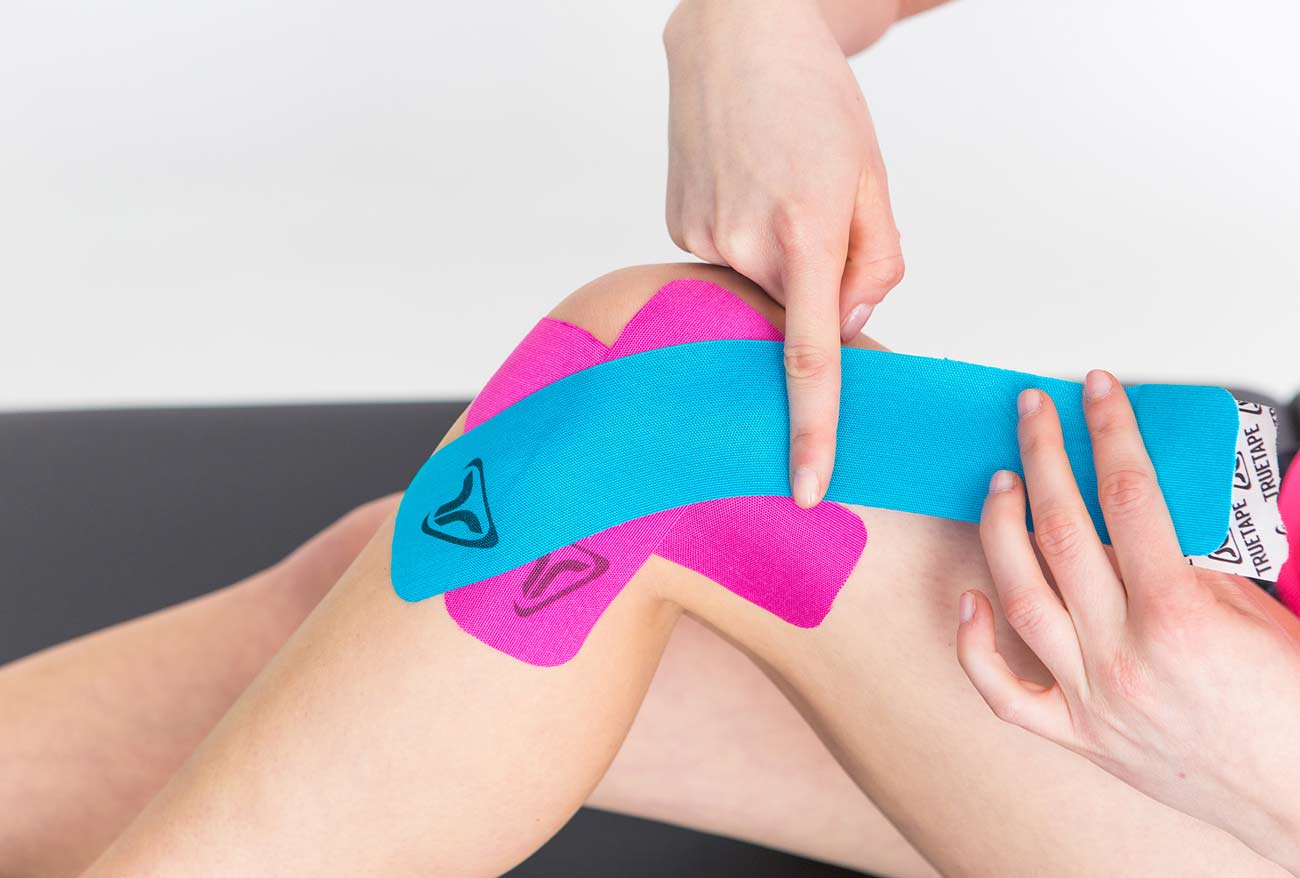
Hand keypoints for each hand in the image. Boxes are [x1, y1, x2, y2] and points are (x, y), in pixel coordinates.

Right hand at [664, 0, 904, 507]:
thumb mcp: (871, 178)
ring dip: (776, 257)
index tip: (809, 487)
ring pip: (756, 286)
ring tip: (774, 186)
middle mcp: (742, 243)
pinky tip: (745, 187)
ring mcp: (700, 236)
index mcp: (804, 233)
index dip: (814, 431)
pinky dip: (744, 238)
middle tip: (813, 215)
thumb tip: (846, 330)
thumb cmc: (815, 102)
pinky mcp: (676, 225)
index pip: (811, 361)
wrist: (737, 36)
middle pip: (791, 313)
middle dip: (811, 289)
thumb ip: (874, 264)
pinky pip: (724, 260)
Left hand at [957, 370, 1299, 872]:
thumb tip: (1148, 503)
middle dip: (1042, 457)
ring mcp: (1091, 698)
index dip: (1109, 431)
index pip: (1129, 496)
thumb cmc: (1292, 707)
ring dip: (1001, 530)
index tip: (1095, 393)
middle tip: (1031, 414)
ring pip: (1021, 597)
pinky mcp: (1077, 735)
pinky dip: (976, 647)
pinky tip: (968, 601)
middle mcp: (1124, 656)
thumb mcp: (1257, 610)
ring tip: (1001, 484)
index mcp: (1179, 618)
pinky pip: (1003, 692)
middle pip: (1062, 533)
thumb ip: (1196, 558)